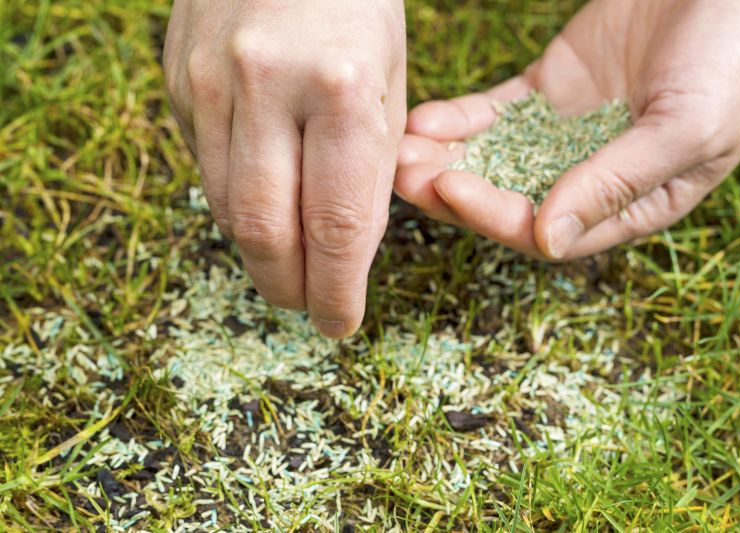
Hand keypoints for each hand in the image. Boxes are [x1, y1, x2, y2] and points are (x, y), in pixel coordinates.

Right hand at [164, 0, 405, 336]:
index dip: (336, 290)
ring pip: (226, 208)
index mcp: (339, 90)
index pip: (335, 226)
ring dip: (260, 253)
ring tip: (289, 264)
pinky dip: (237, 202)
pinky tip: (263, 202)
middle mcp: (264, 87)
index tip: (341, 322)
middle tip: (308, 305)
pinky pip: (205, 167)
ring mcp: (208, 82)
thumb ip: (367, 170)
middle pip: (266, 232)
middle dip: (289, 286)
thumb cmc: (357, 6)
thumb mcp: (390, 81)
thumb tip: (343, 255)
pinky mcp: (178, 81)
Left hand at [396, 0, 739, 259]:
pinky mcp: (550, 90)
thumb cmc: (736, 56)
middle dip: (455, 193)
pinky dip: (462, 118)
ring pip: (495, 159)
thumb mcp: (689, 128)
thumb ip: (616, 184)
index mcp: (633, 203)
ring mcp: (566, 133)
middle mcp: (592, 176)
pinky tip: (426, 119)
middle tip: (404, 176)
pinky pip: (496, 112)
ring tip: (402, 149)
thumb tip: (548, 239)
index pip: (550, 229)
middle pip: (510, 200)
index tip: (452, 188)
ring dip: (448, 158)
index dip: (496, 215)